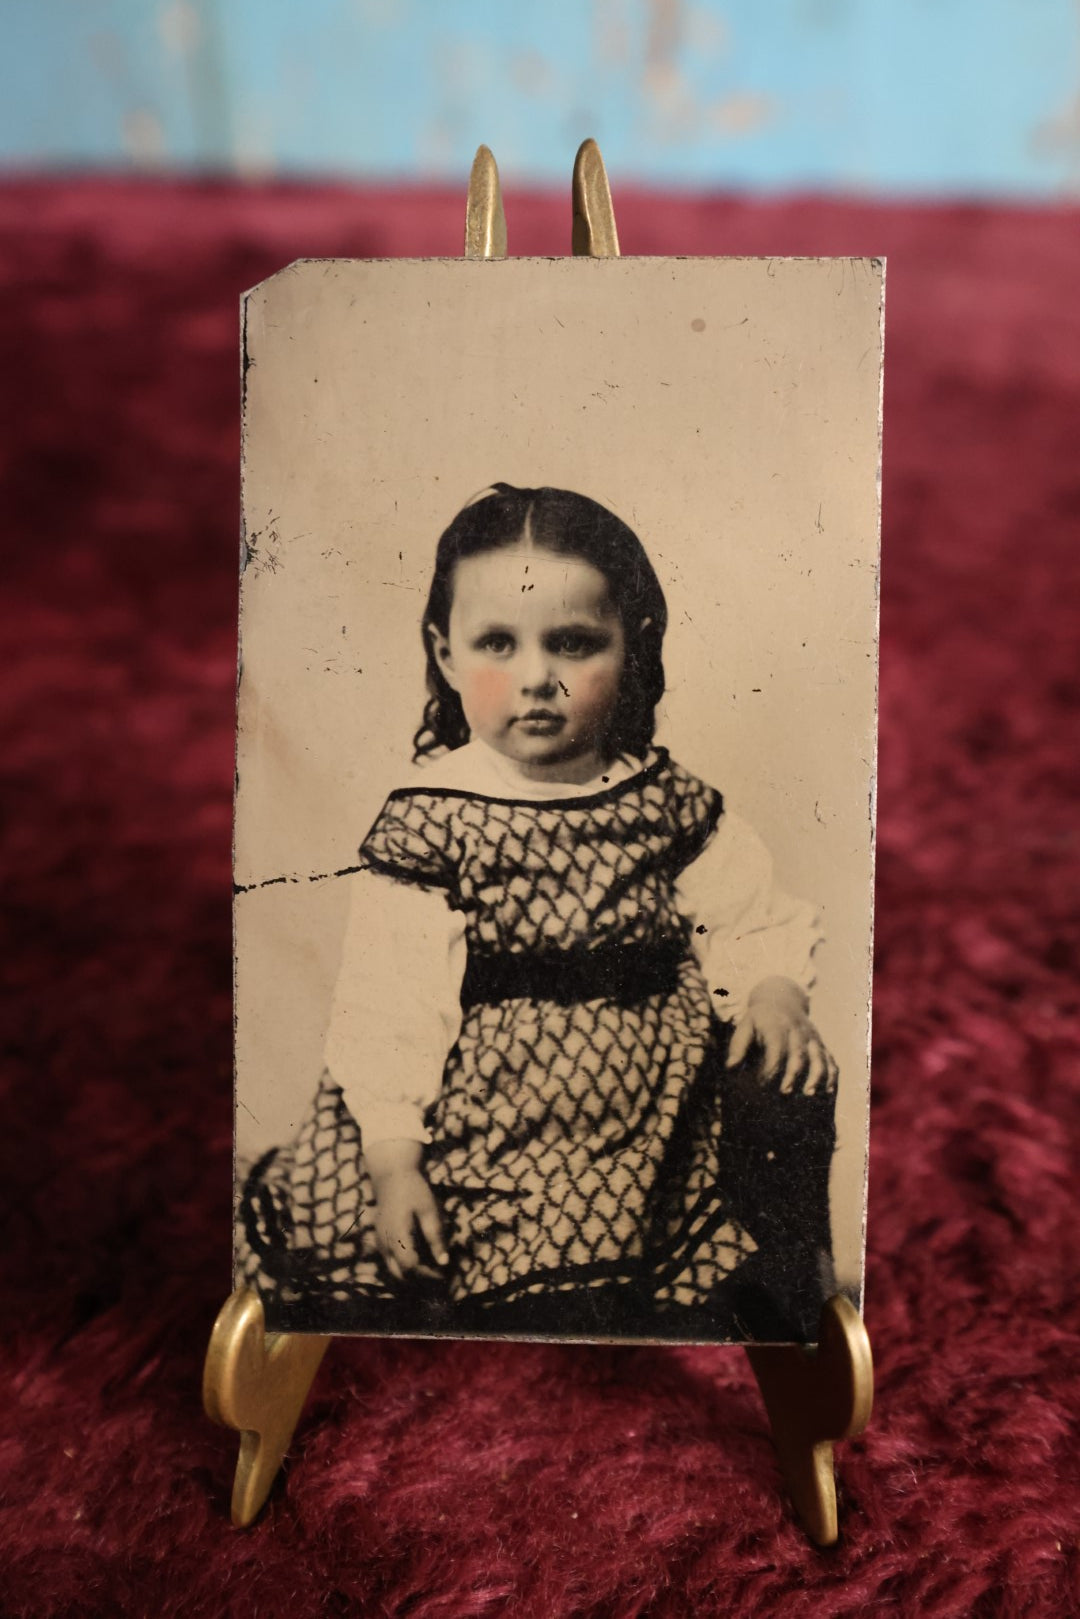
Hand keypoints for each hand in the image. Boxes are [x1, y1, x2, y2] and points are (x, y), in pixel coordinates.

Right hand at [365, 1139, 448, 1282]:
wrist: (391, 1174)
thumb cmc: (413, 1189)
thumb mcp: (428, 1210)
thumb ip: (435, 1236)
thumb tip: (444, 1262)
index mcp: (397, 1235)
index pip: (410, 1266)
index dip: (427, 1274)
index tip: (443, 1273)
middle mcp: (384, 1242)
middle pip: (399, 1273)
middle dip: (418, 1278)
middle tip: (437, 1274)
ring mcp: (379, 1240)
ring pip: (392, 1268)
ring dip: (409, 1273)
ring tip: (429, 1267)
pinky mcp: (379, 1238)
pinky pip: (388, 1259)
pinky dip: (401, 1264)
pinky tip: (418, 1256)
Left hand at [725, 976, 837, 1096]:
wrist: (782, 999)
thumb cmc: (759, 1020)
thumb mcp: (745, 1026)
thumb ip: (738, 1047)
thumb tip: (731, 1068)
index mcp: (776, 1027)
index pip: (775, 1050)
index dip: (769, 1069)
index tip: (761, 1086)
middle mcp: (797, 1032)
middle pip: (798, 1055)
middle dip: (792, 1075)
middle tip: (784, 1094)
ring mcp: (812, 1038)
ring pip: (818, 1057)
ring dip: (816, 1076)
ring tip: (809, 1094)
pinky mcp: (821, 1044)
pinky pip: (830, 1059)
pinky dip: (831, 1075)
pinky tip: (827, 1091)